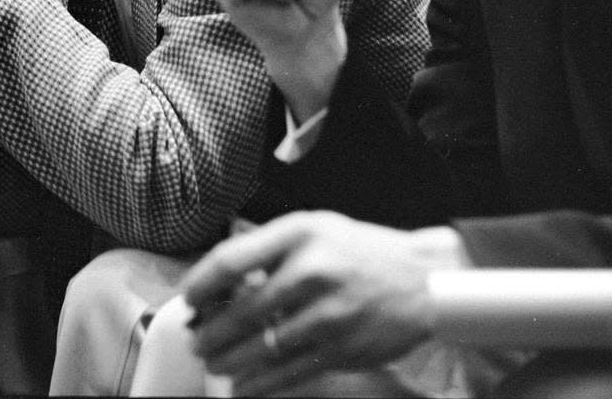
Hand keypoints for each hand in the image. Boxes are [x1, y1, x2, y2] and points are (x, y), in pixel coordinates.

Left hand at [182, 211, 439, 393]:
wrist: (423, 279)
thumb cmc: (358, 250)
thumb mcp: (312, 227)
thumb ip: (268, 246)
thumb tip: (222, 275)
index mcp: (298, 234)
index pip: (232, 259)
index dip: (202, 283)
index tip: (188, 298)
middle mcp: (311, 271)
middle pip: (244, 310)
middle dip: (211, 331)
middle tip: (196, 341)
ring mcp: (328, 314)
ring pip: (264, 346)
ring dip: (230, 360)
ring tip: (213, 363)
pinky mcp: (343, 349)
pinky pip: (291, 371)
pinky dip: (261, 383)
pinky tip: (244, 385)